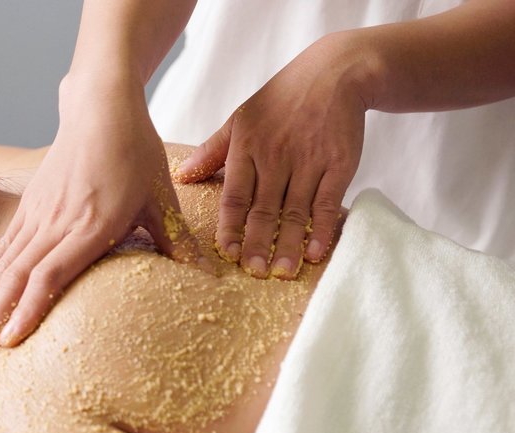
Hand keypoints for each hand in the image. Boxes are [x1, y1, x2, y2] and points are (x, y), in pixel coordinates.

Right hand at [0, 79, 203, 358]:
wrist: (100, 107)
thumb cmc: (135, 152)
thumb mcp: (161, 197)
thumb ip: (176, 243)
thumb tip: (209, 281)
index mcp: (91, 224)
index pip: (51, 274)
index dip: (29, 309)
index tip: (11, 341)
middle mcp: (57, 222)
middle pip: (17, 278)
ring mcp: (38, 214)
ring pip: (4, 266)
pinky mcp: (30, 205)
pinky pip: (4, 248)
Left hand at [177, 33, 369, 278]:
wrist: (336, 72)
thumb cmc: (281, 100)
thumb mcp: (240, 118)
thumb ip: (212, 151)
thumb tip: (181, 175)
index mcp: (247, 147)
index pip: (235, 195)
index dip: (229, 226)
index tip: (225, 252)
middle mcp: (276, 156)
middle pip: (264, 208)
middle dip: (257, 243)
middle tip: (253, 272)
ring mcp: (309, 161)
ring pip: (295, 211)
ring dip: (288, 244)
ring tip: (282, 272)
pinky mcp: (339, 163)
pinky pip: (327, 202)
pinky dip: (322, 228)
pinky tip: (315, 251)